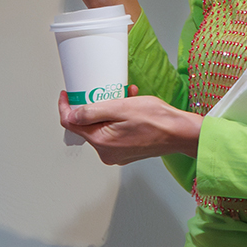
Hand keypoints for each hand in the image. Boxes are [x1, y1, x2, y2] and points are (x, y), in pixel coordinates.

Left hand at [60, 93, 200, 165]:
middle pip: (87, 126)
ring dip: (109, 110)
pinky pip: (113, 133)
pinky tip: (131, 107)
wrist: (181, 133)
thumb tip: (71, 115)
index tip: (67, 94)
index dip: (66, 107)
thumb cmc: (157, 120)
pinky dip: (118, 119)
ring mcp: (116, 154)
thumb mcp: (121, 107)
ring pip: (102, 128)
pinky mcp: (126, 152)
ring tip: (124, 97)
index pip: (71, 124)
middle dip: (93, 106)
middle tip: (103, 91)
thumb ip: (92, 112)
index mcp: (101, 142)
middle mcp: (106, 153)